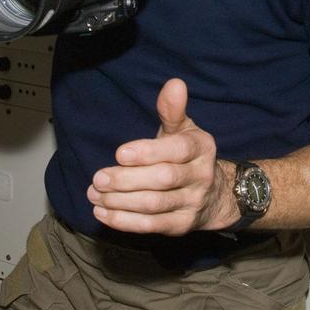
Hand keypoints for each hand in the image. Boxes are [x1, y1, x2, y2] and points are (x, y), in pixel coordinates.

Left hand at [88, 78, 237, 234]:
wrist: (214, 195)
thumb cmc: (187, 155)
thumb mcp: (183, 129)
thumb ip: (173, 109)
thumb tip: (174, 83)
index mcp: (202, 147)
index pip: (177, 150)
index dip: (148, 152)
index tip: (119, 153)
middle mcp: (201, 176)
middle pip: (163, 179)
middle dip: (127, 180)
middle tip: (98, 178)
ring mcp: (193, 203)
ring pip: (155, 205)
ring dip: (120, 202)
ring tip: (95, 195)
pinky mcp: (181, 226)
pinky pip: (151, 225)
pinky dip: (124, 220)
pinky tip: (102, 213)